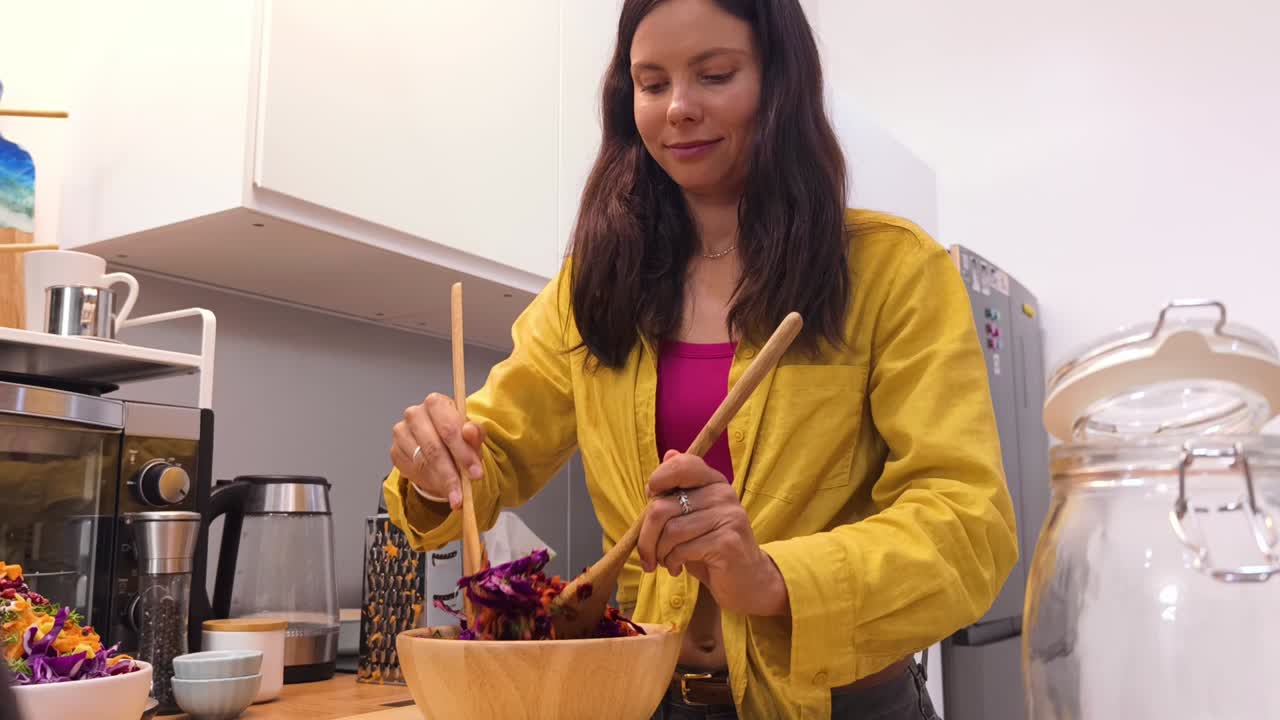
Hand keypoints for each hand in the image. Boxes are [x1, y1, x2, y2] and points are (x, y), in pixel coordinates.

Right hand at [390, 393, 485, 509]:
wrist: (440, 446)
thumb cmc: (457, 437)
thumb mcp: (473, 435)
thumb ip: (474, 433)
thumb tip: (469, 431)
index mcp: (436, 403)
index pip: (448, 428)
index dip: (463, 453)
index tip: (475, 473)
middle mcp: (415, 414)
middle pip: (434, 448)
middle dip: (452, 473)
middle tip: (464, 490)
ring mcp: (401, 432)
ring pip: (423, 462)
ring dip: (441, 482)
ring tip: (455, 494)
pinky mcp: (395, 450)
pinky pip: (412, 470)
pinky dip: (429, 482)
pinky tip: (441, 487)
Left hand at [636, 450, 788, 616]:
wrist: (747, 581)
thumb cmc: (711, 548)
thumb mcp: (691, 517)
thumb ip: (678, 490)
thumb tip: (669, 454)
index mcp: (714, 482)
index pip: (682, 465)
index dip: (658, 479)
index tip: (650, 499)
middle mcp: (724, 494)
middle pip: (662, 507)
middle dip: (646, 536)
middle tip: (646, 556)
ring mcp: (729, 516)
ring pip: (670, 531)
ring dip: (660, 553)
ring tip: (666, 561)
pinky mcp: (728, 541)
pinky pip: (682, 549)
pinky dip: (672, 562)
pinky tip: (677, 568)